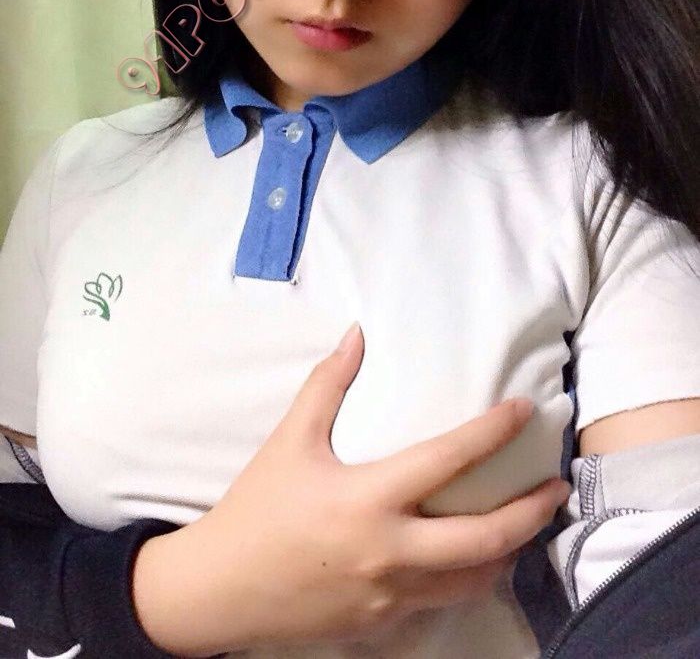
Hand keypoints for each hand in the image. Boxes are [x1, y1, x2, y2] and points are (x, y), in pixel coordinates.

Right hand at [137, 323, 570, 655]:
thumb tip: (355, 334)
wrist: (218, 590)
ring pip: (473, 580)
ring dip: (508, 552)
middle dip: (532, 513)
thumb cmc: (256, 508)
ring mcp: (389, 595)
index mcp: (369, 499)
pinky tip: (473, 564)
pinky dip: (467, 581)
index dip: (493, 430)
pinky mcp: (381, 624)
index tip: (525, 409)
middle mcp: (389, 551)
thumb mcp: (289, 441)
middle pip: (485, 538)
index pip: (448, 459)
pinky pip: (440, 604)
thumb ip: (326, 385)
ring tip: (527, 528)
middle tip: (557, 488)